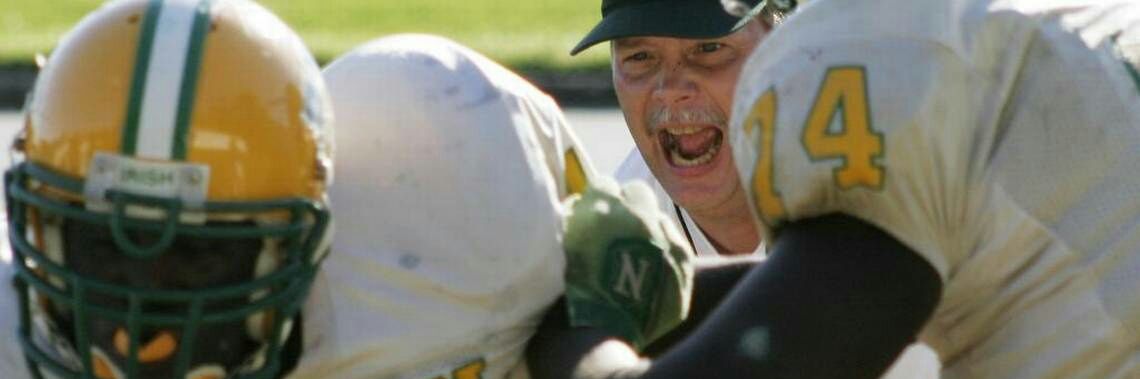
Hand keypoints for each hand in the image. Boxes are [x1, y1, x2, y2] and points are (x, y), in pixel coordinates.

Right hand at [561, 178, 694, 350]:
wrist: (601, 329)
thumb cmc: (571, 289)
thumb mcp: (563, 245)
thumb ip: (575, 218)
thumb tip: (581, 206)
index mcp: (603, 207)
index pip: (604, 184)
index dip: (599, 198)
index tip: (596, 212)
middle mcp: (637, 215)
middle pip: (637, 192)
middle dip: (629, 204)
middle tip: (619, 225)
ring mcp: (663, 235)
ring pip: (660, 217)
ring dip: (649, 227)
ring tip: (636, 251)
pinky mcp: (682, 260)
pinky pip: (675, 243)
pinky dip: (665, 250)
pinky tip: (652, 268)